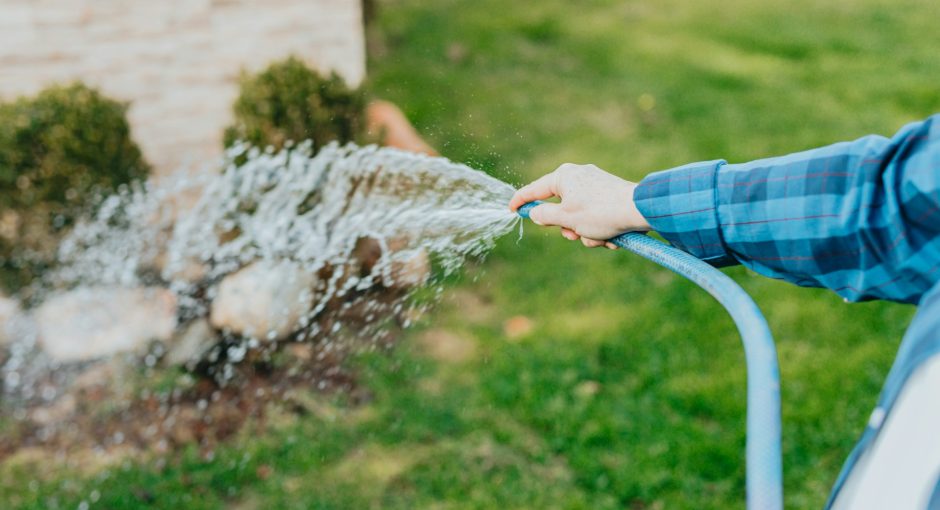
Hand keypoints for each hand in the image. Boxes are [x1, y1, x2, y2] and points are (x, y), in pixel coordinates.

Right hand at [509, 163, 649, 247]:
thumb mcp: (566, 218)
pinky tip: (613, 236)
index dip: (520, 201)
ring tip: (600, 237)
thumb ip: (544, 216)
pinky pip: (596, 218)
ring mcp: (595, 186)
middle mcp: (578, 177)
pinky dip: (601, 230)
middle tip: (574, 234)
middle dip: (568, 228)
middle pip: (560, 209)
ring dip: (587, 234)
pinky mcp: (609, 196)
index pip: (534, 189)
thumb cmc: (600, 212)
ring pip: (579, 218)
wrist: (640, 210)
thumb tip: (535, 213)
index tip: (510, 210)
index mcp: (564, 176)